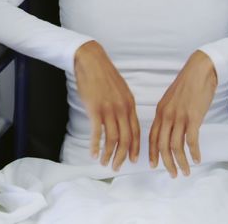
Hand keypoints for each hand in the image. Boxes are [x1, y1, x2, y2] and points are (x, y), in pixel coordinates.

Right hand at [74, 41, 139, 169]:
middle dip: (122, 156)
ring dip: (108, 154)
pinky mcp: (95, 108)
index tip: (132, 160)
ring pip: (112, 138)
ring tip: (104, 163)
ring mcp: (109, 109)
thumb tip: (123, 120)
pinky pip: (97, 132)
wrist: (91, 60)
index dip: (134, 148)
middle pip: (126, 139)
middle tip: (116, 167)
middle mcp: (122, 109)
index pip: (136, 131)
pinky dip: (96, 146)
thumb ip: (123, 105)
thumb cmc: (103, 75)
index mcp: (130, 105)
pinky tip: (93, 154)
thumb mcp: (120, 90)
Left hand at [149, 50, 216, 177]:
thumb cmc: (188, 84)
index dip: (152, 153)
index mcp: (160, 112)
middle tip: (173, 175)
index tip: (154, 166)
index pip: (152, 137)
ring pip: (176, 146)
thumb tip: (169, 129)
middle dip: (166, 163)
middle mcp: (167, 116)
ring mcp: (179, 117)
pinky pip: (191, 140)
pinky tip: (197, 159)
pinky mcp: (193, 117)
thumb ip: (168, 114)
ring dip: (181, 162)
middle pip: (162, 145)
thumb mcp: (171, 100)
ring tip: (186, 172)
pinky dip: (193, 152)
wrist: (200, 70)